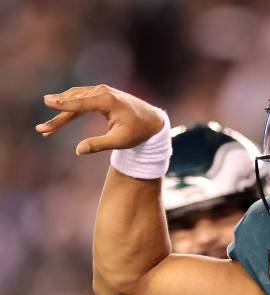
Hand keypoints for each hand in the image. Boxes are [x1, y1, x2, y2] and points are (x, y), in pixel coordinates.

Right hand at [35, 85, 163, 154]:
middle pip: (74, 103)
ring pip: (75, 101)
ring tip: (46, 130)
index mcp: (109, 101)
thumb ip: (99, 145)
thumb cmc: (138, 131)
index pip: (82, 103)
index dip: (64, 104)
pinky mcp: (99, 95)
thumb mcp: (121, 141)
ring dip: (60, 114)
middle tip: (41, 130)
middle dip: (58, 117)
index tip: (47, 102)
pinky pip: (80, 102)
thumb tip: (78, 150)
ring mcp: (101, 92)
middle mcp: (103, 92)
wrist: (152, 120)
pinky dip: (69, 110)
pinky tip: (59, 121)